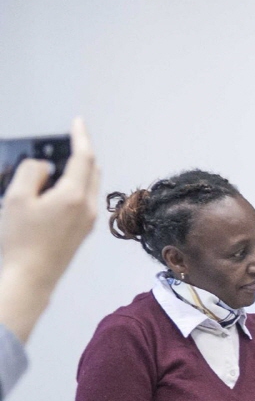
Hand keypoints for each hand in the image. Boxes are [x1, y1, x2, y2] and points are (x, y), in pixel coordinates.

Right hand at [0, 118, 101, 341]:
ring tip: (59, 164)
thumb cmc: (21, 241)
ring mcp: (89, 221)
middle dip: (82, 153)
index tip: (78, 122)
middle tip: (66, 141)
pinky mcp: (83, 232)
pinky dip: (76, 187)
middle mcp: (88, 207)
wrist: (30, 278)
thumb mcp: (16, 198)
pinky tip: (57, 189)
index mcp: (74, 195)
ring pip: (90, 186)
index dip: (81, 136)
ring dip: (79, 171)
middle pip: (92, 170)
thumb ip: (32, 172)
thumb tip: (45, 166)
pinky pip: (85, 200)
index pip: (84, 157)